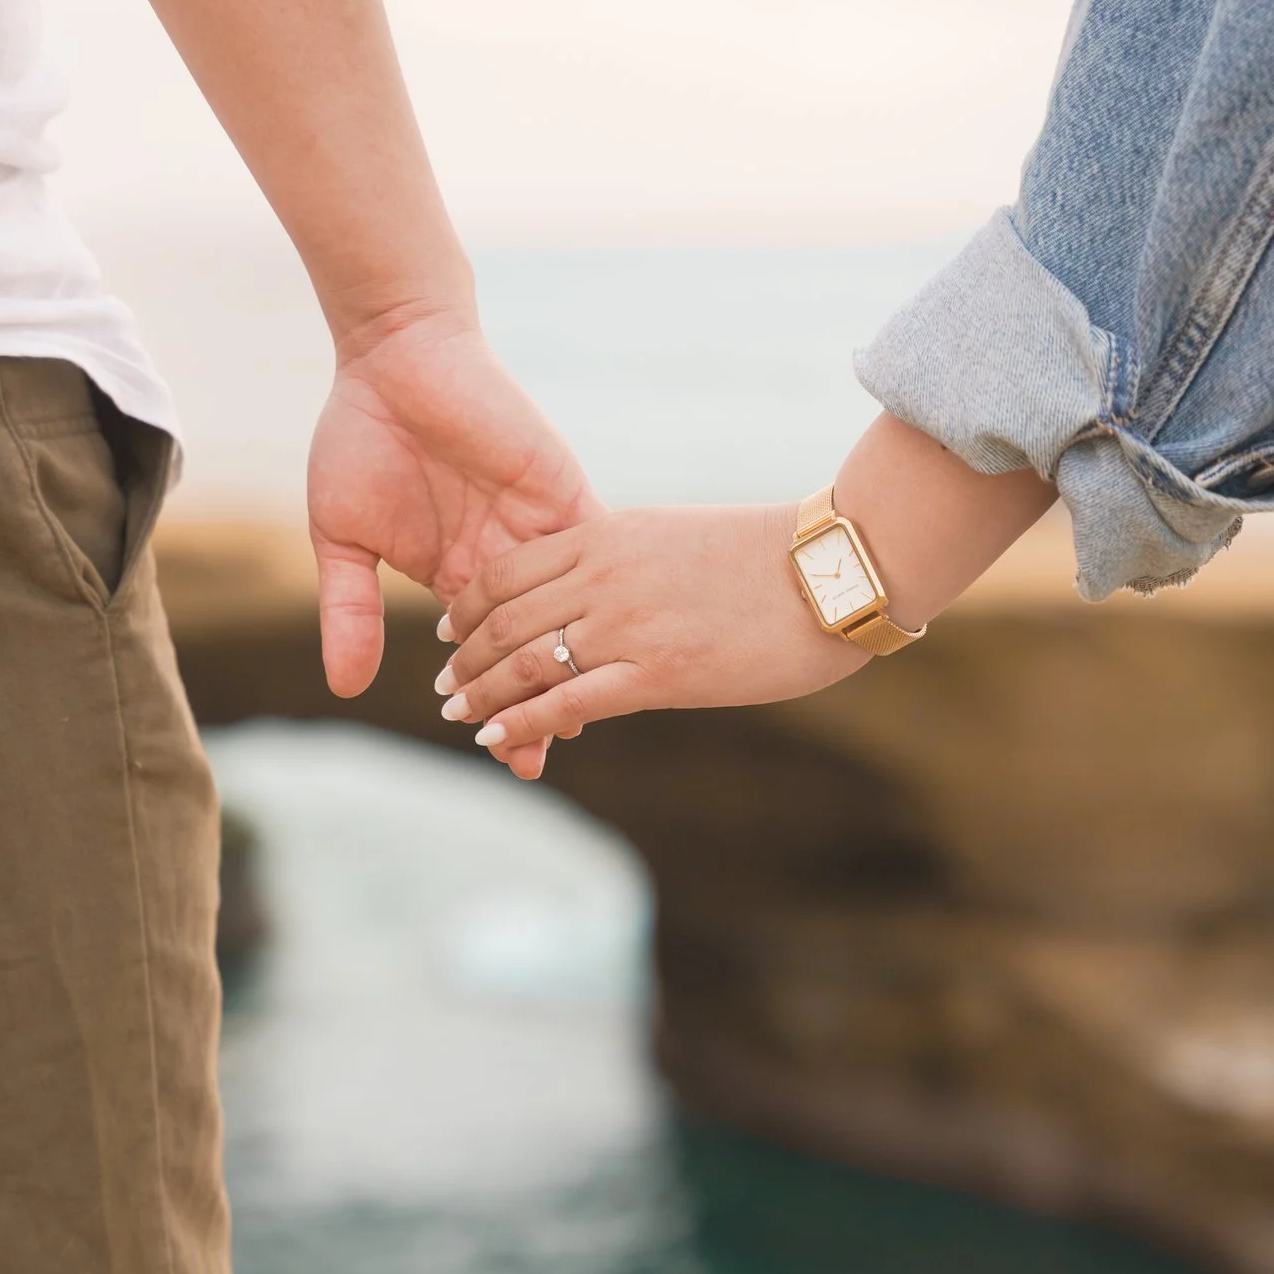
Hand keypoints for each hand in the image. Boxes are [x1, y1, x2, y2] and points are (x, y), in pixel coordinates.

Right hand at [308, 304, 603, 740]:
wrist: (394, 356)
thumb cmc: (361, 436)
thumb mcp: (342, 538)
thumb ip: (350, 611)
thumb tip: (347, 688)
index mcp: (461, 577)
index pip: (494, 658)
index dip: (505, 706)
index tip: (513, 759)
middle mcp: (509, 562)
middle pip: (540, 648)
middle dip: (541, 703)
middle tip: (540, 757)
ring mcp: (539, 531)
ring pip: (571, 614)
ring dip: (573, 663)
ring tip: (573, 719)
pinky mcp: (561, 495)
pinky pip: (591, 554)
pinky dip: (598, 599)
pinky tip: (605, 642)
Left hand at [432, 504, 868, 779]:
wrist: (830, 570)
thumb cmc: (769, 558)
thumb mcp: (674, 538)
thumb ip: (624, 560)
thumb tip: (594, 591)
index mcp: (606, 536)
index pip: (507, 571)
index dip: (466, 605)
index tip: (446, 627)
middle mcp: (603, 577)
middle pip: (503, 620)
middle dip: (464, 656)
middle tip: (444, 683)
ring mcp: (625, 625)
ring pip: (523, 663)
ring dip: (481, 694)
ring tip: (458, 714)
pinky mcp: (655, 673)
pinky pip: (565, 702)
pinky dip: (521, 723)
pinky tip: (497, 738)